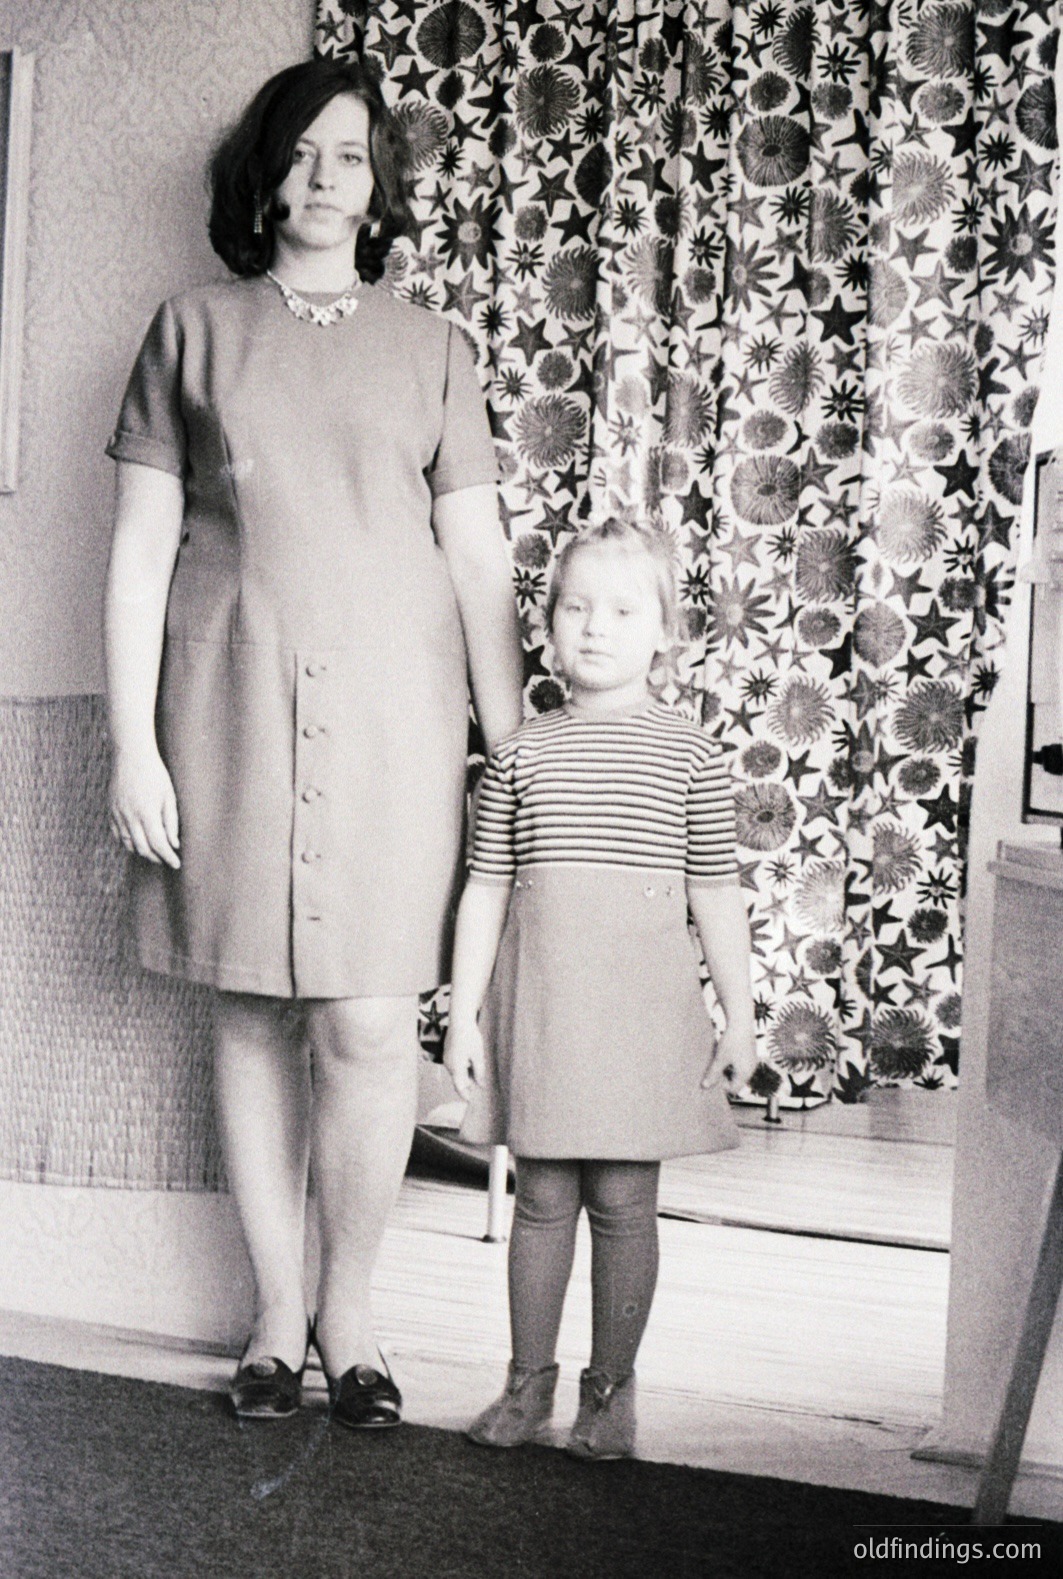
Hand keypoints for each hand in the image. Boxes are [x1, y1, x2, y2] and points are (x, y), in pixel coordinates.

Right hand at [109, 747, 180, 868]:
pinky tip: (137, 842)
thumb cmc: (154, 773)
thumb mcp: (168, 796)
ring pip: (128, 843)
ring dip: (142, 852)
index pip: (158, 844)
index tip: (176, 864)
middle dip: (156, 857)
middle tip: (166, 859)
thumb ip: (171, 821)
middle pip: (142, 848)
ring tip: (154, 853)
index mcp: (147, 812)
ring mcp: (117, 814)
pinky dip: (127, 842)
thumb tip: (174, 844)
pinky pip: (117, 834)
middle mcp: (130, 816)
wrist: (131, 755)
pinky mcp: (111, 810)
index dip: (168, 857)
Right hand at [444, 1018, 484, 1101]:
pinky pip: (455, 1063)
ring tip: (477, 1070)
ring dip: (466, 1073)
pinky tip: (471, 1059)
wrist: (459, 1020)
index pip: (459, 1087)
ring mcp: (447, 1057)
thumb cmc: (470, 1038)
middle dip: (468, 1083)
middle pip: (458, 1079)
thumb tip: (480, 1085)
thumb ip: (478, 1072)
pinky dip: (463, 1066)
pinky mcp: (448, 1051)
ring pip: (457, 1071)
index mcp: (456, 1068)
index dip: (465, 1095)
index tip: (470, 1102)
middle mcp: (449, 1064)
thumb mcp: (478, 1056)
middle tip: (479, 1085)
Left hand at [703, 1019, 757, 1092]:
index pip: (733, 1089)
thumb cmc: (731, 1041)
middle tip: (715, 1065)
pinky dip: (731, 1060)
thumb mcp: (720, 1058)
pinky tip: (725, 1050)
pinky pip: (740, 1062)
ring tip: (719, 1057)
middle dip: (724, 1075)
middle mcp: (751, 1069)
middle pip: (736, 1080)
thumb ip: (713, 1073)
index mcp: (745, 1073)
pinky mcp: (750, 1052)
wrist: (742, 1021)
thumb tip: (705, 1086)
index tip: (714, 1073)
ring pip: (737, 1071)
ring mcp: (751, 1060)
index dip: (721, 1085)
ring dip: (727, 1067)